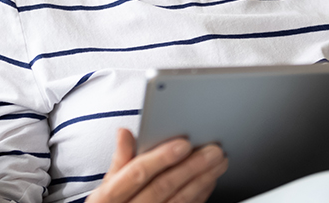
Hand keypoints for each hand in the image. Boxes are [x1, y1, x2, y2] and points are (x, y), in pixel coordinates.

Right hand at [87, 129, 228, 202]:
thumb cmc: (116, 202)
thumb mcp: (109, 182)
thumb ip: (120, 158)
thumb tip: (124, 132)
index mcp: (110, 197)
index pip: (137, 173)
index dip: (161, 158)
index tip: (184, 144)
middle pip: (163, 187)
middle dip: (191, 167)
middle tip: (213, 150)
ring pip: (179, 200)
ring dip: (202, 180)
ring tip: (219, 162)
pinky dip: (200, 195)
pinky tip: (210, 181)